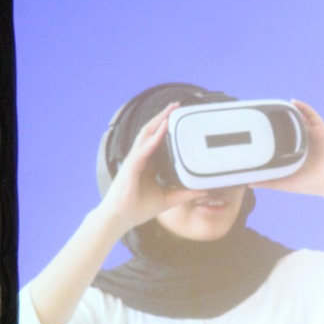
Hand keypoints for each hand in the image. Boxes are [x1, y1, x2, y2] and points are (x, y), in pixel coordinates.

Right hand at [99, 102, 207, 229]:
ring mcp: (134, 161)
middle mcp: (140, 158)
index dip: (166, 126)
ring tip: (169, 111)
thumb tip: (203, 191)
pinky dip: (153, 140)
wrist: (120, 218)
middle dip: (163, 117)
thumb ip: (185, 194)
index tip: (178, 116)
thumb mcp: (168, 200)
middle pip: (151, 132)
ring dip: (158, 121)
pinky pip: (143, 150)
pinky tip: (162, 131)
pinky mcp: (131, 168)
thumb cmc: (138, 208)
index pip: (157, 139)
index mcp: (147, 164)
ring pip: (146, 135)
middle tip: (176, 105)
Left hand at [250, 100, 323, 196]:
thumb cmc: (311, 183)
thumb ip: (268, 182)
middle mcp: (301, 140)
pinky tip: (293, 102)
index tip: (254, 126)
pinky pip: (311, 115)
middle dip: (276, 119)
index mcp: (292, 151)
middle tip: (261, 112)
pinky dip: (303, 107)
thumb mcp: (285, 183)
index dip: (267, 131)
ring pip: (297, 118)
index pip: (277, 137)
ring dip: (287, 111)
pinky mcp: (320, 129)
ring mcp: (310, 134)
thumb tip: (248, 182)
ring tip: (274, 105)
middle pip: (286, 125)